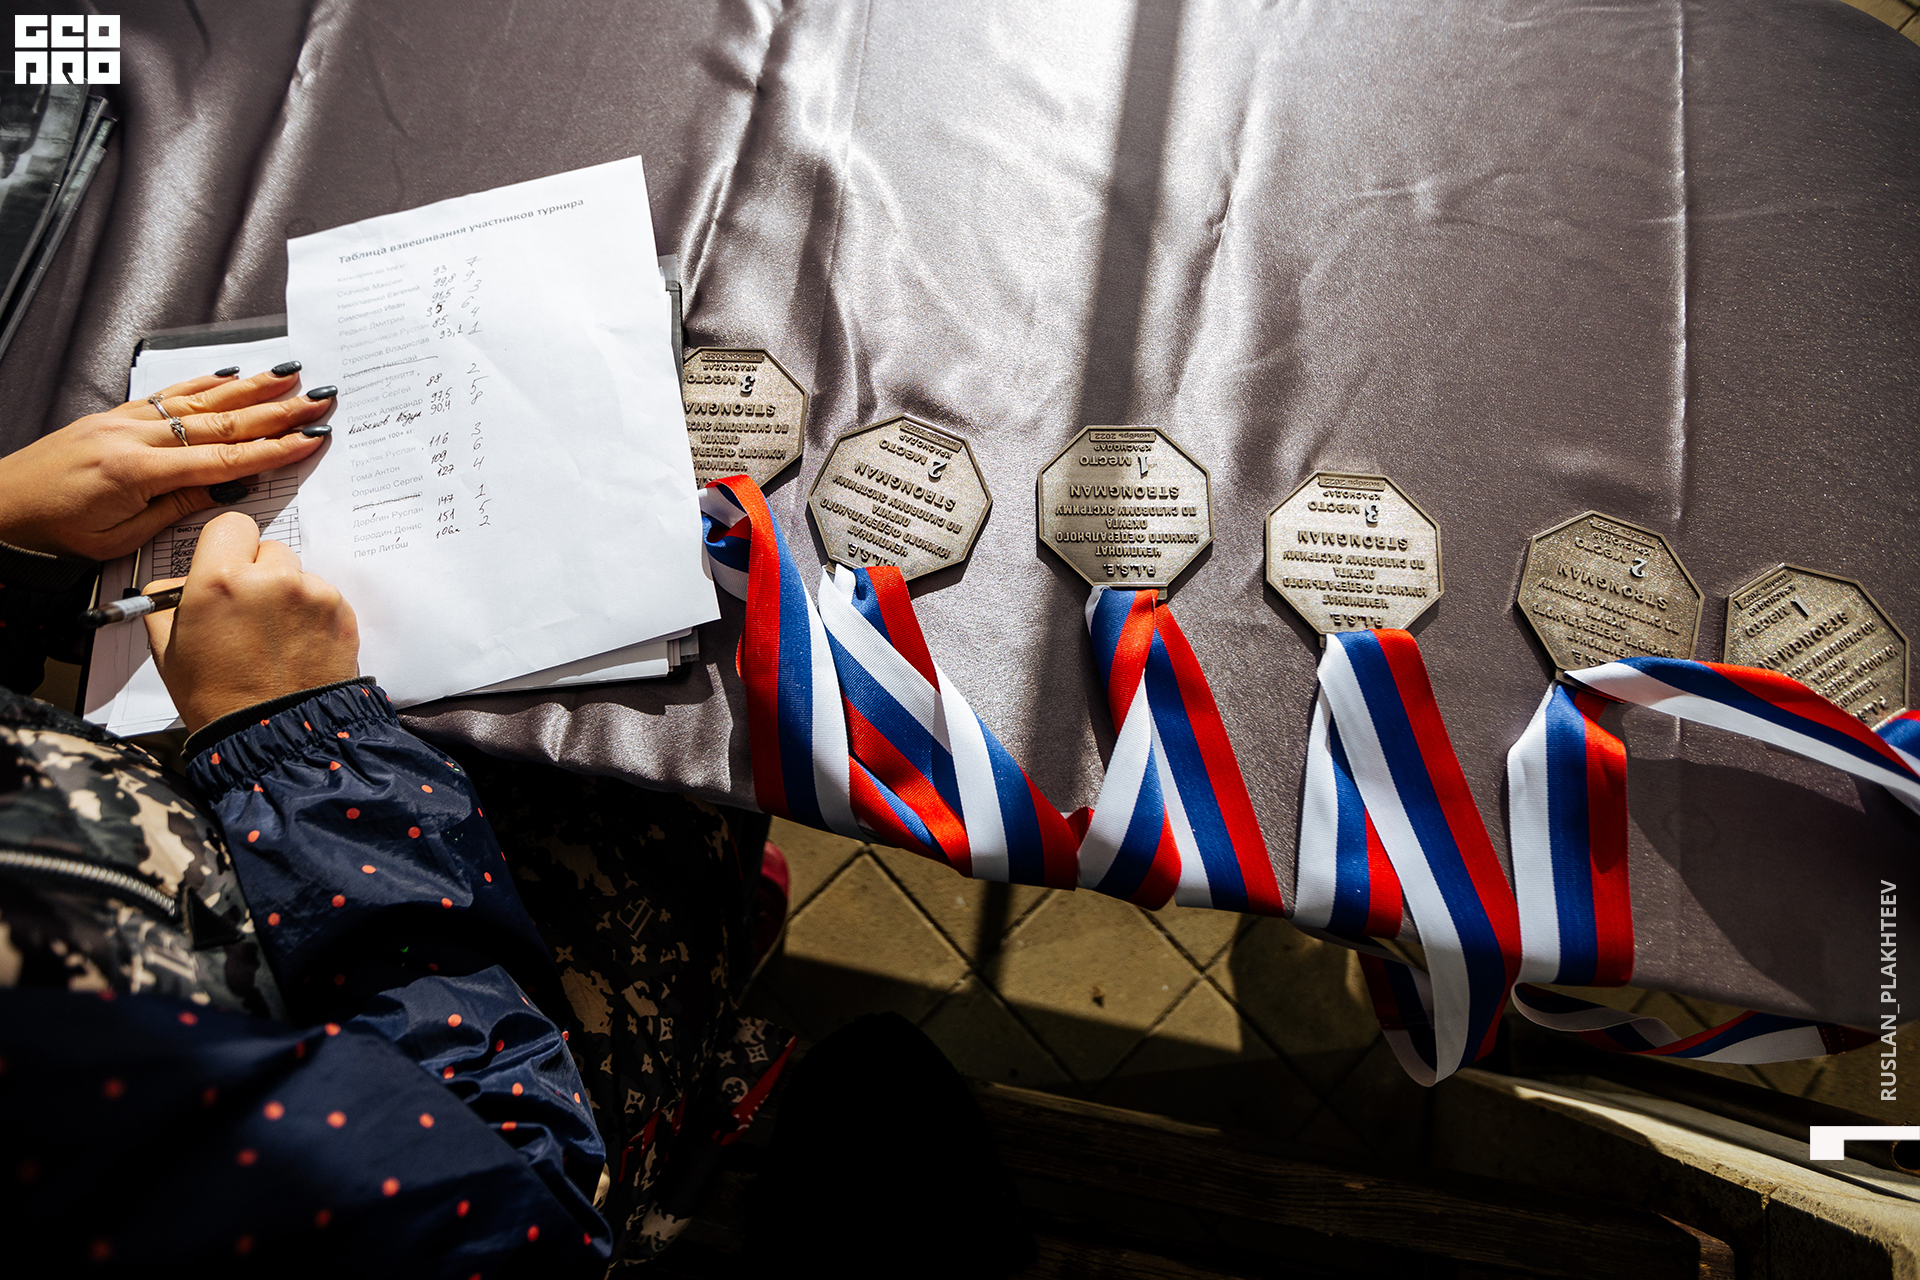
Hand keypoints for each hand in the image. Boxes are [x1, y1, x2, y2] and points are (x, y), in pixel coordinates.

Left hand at [0, 366, 333, 560]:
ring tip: (289, 374)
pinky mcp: (113, 415)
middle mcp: (133, 436)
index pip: (223, 460)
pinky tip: (230, 374)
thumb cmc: (57, 534)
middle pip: (221, 422)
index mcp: (138, 471)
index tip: (310, 438)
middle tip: (317, 398)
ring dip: (249, 386)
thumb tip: (228, 487)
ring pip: (198, 400)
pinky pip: (167, 395)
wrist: (1, 511)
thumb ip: (177, 506)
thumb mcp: (123, 537)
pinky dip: (202, 383)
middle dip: (276, 410)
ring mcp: (123, 420)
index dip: (273, 450)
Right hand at [145, 511, 359, 733]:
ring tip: (274, 636)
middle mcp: (271, 580)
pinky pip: (323, 596)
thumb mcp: (169, 647)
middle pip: (268, 548)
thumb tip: (176, 581)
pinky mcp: (341, 612)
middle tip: (249, 612)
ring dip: (286, 594)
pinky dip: (311, 613)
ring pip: (298, 573)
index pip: (231, 525)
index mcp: (220, 580)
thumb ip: (168, 600)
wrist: (274, 736)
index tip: (227, 566)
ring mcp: (312, 595)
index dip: (227, 545)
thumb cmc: (217, 697)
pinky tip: (296, 645)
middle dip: (258, 572)